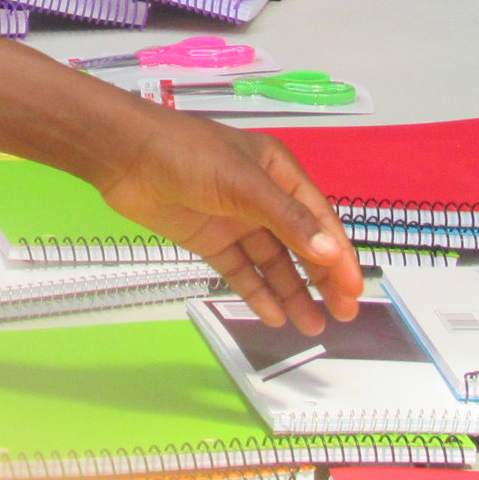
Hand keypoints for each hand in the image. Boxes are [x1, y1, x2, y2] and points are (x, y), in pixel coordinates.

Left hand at [95, 111, 362, 332]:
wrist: (124, 155)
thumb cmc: (187, 154)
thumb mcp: (243, 183)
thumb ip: (286, 219)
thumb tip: (328, 251)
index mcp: (277, 172)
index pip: (317, 219)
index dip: (337, 254)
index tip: (354, 290)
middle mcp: (260, 196)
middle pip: (298, 244)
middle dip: (321, 279)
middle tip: (342, 315)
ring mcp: (233, 219)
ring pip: (271, 262)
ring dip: (292, 292)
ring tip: (312, 325)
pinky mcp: (207, 239)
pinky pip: (239, 270)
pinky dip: (256, 291)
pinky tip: (273, 315)